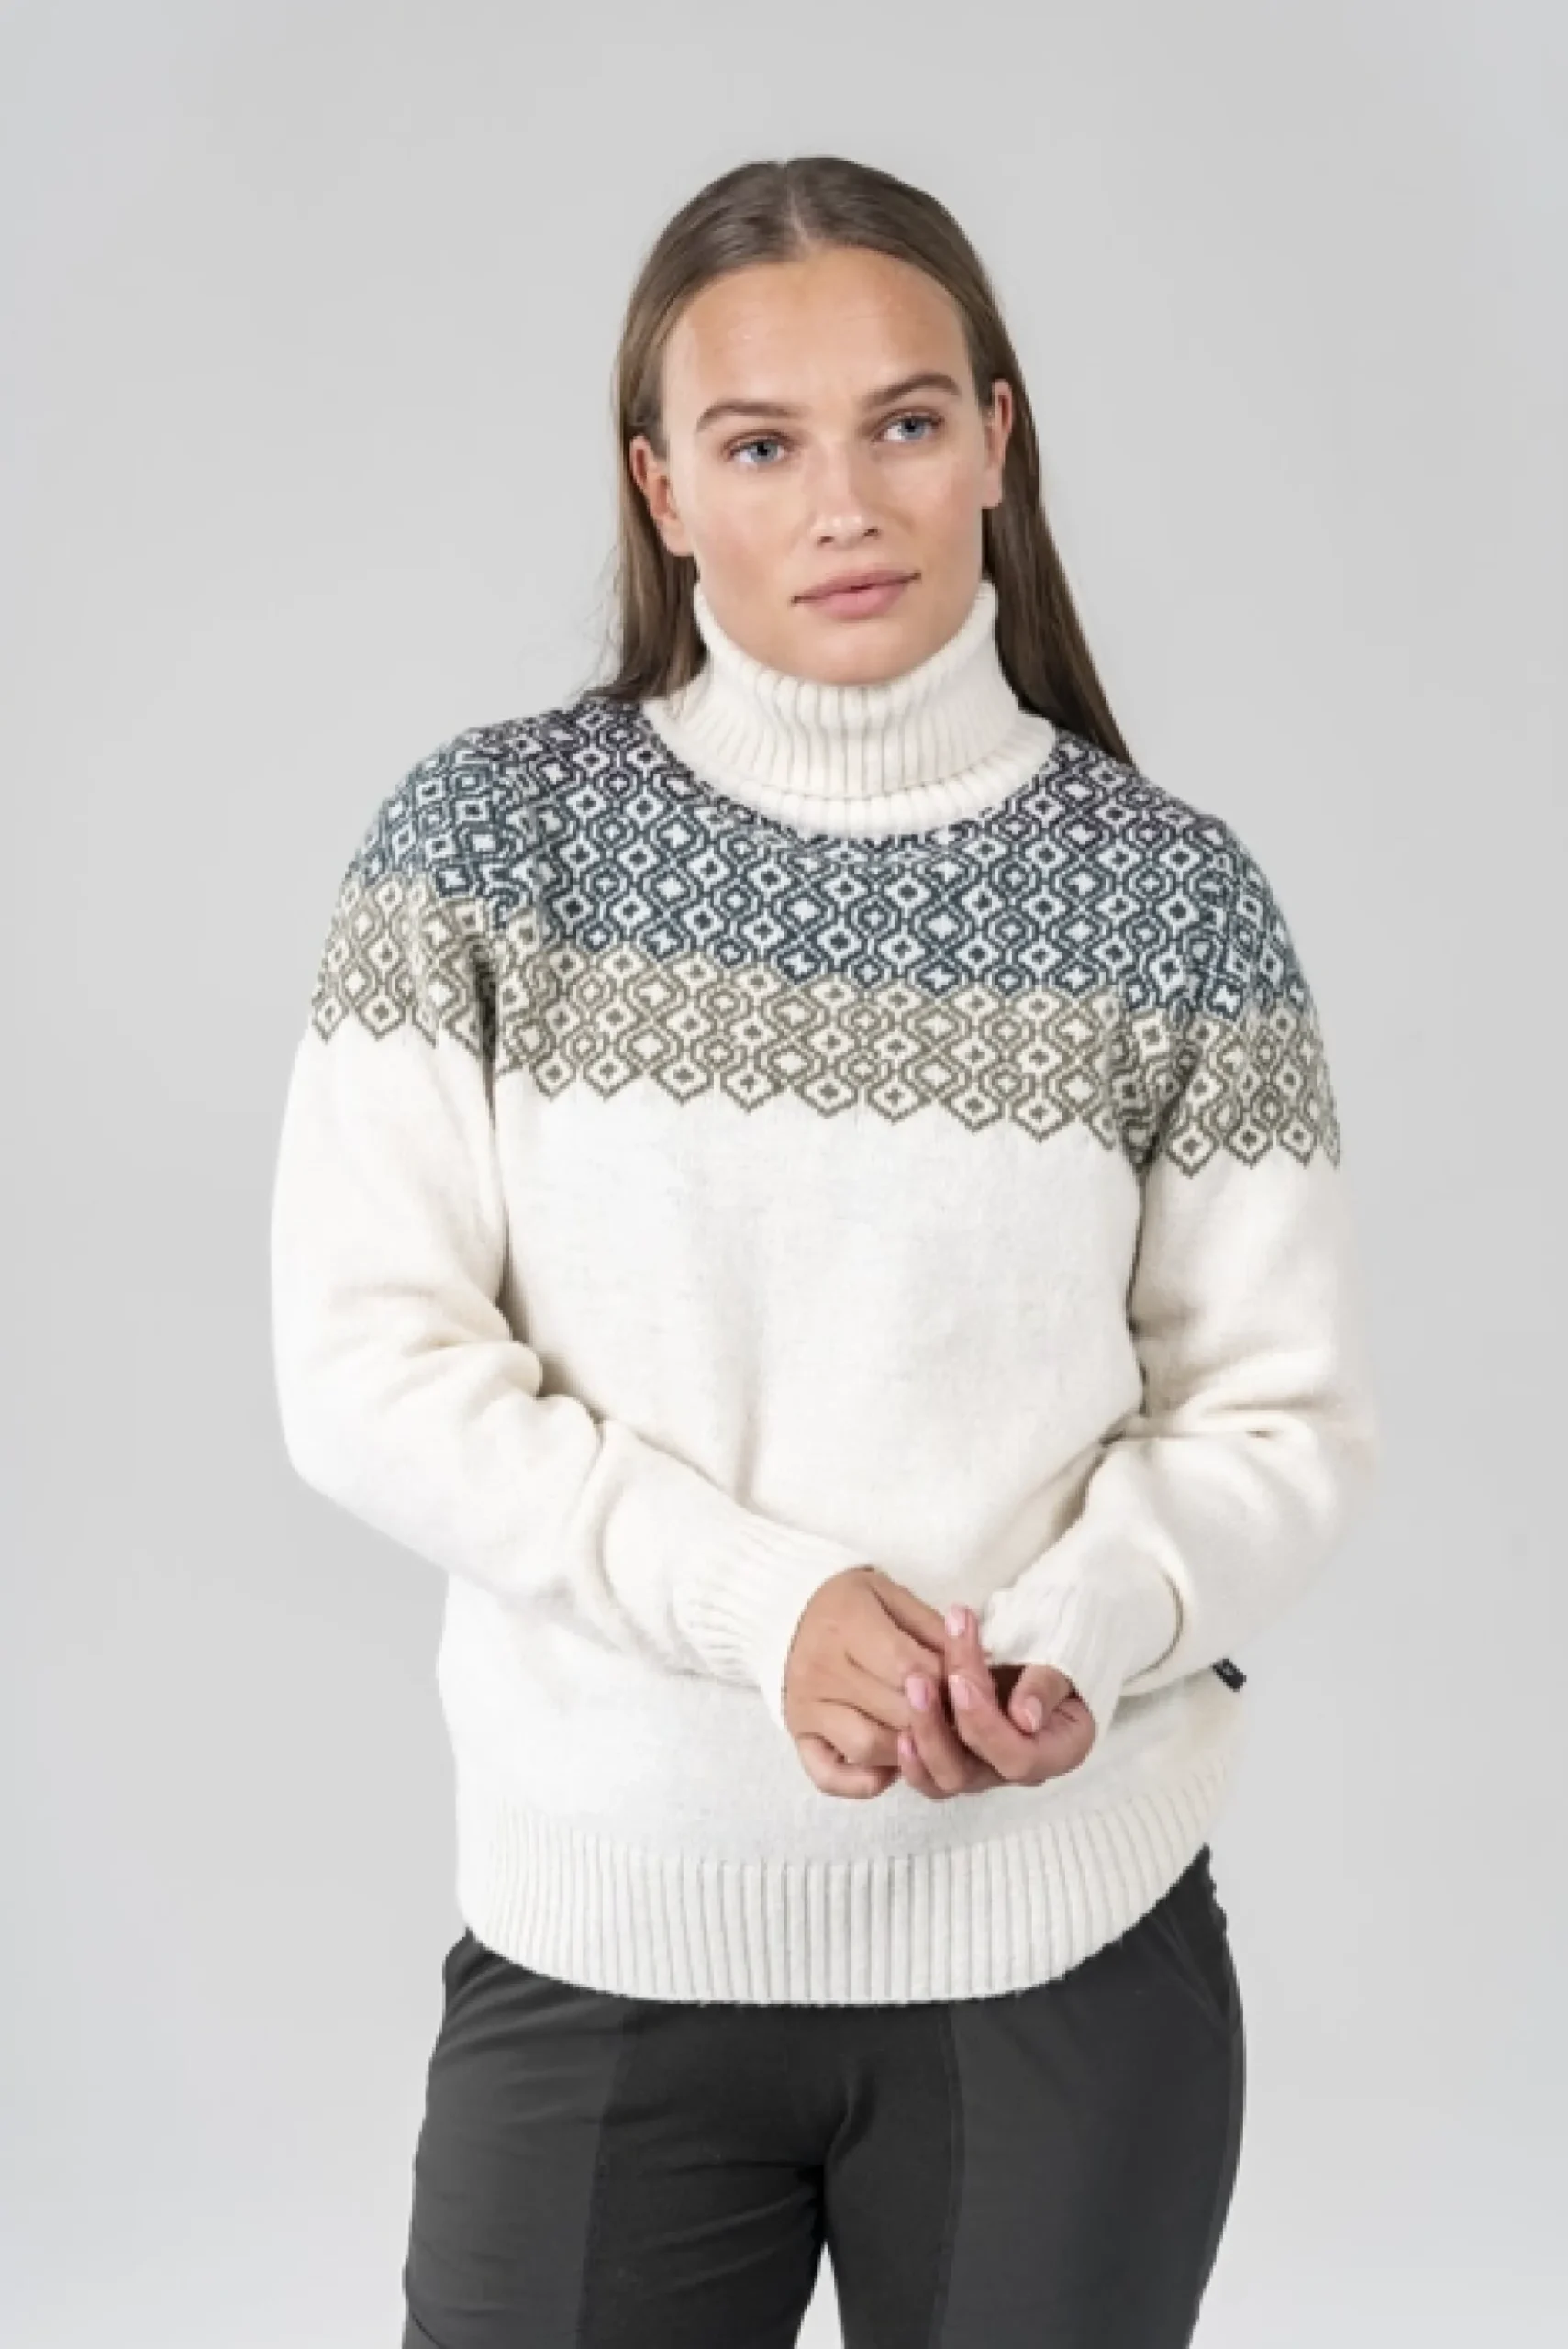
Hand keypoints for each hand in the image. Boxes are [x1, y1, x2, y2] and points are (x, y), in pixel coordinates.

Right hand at [783, 1566, 956, 1798]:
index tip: (966, 1683)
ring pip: (868, 1747)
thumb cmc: (851, 1605)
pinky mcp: (797, 1737)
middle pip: (895, 1710)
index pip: (909, 1667)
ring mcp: (806, 1708)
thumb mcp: (892, 1596)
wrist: (787, 1615)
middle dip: (936, 1717)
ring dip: (907, 1750)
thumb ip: (932, 1629)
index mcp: (847, 1625)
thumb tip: (975, 1666)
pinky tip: (888, 1770)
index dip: (948, 1681)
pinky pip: (828, 1776)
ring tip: (925, 1736)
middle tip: (956, 1715)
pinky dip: (861, 1783)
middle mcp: (821, 1669)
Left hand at [893, 1604, 1096, 1798]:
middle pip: (970, 1773)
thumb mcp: (1067, 1659)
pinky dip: (911, 1753)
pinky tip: (897, 1717)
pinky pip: (928, 1771)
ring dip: (921, 1734)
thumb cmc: (1061, 1650)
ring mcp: (985, 1767)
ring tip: (908, 1689)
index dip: (985, 1724)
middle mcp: (1018, 1769)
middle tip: (919, 1679)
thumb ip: (1047, 1685)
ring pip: (943, 1777)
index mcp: (1057, 1751)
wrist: (1048, 1645)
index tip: (961, 1681)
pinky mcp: (959, 1756)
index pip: (1017, 1757)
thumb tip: (1026, 1718)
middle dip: (939, 1727)